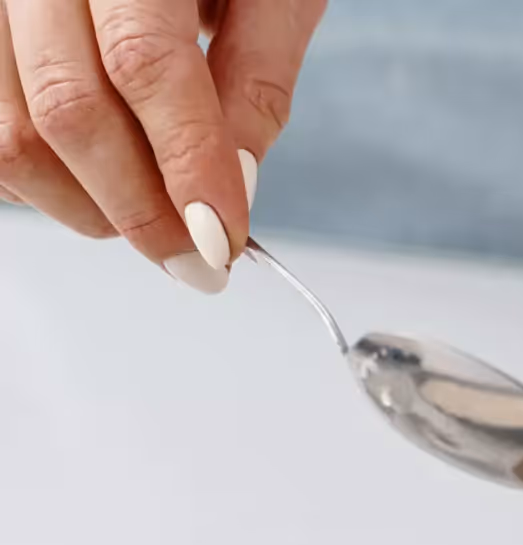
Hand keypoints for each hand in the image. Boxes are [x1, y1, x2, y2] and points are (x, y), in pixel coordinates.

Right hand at [0, 0, 323, 292]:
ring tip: (155, 222)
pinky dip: (44, 185)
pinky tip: (100, 186)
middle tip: (198, 262)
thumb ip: (257, 78)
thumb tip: (237, 184)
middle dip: (139, 210)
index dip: (186, 166)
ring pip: (8, 134)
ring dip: (88, 207)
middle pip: (66, 109)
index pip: (143, 65)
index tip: (221, 240)